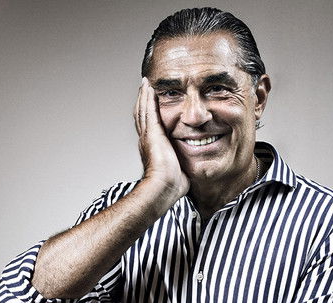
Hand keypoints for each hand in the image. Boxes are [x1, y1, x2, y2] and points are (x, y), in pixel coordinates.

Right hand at [134, 78, 188, 203]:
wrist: (163, 187)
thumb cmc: (172, 186)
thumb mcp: (178, 171)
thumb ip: (182, 165)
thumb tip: (191, 169)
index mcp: (152, 149)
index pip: (149, 128)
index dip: (148, 117)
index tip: (150, 107)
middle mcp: (146, 141)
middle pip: (142, 116)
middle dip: (143, 102)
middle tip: (145, 89)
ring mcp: (147, 135)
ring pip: (143, 110)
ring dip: (144, 96)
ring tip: (145, 84)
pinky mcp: (152, 132)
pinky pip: (148, 109)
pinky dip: (147, 97)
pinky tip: (149, 87)